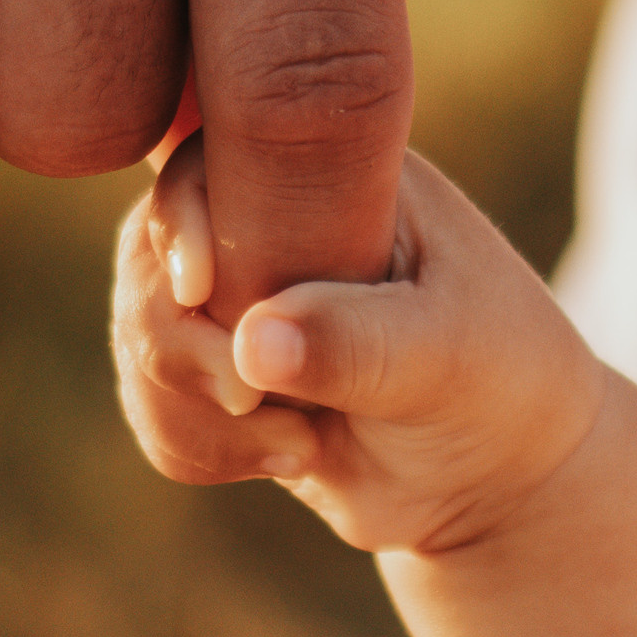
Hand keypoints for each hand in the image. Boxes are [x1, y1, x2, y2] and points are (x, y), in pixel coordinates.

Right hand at [113, 134, 604, 536]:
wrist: (495, 475)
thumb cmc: (496, 383)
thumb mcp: (443, 355)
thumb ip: (354, 341)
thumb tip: (252, 342)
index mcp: (334, 169)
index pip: (214, 161)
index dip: (184, 224)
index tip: (202, 293)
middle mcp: (267, 217)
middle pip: (149, 255)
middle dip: (182, 347)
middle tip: (250, 402)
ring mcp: (233, 292)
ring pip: (141, 337)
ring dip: (193, 413)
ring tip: (300, 444)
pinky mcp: (215, 367)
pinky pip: (151, 403)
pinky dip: (197, 447)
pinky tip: (288, 456)